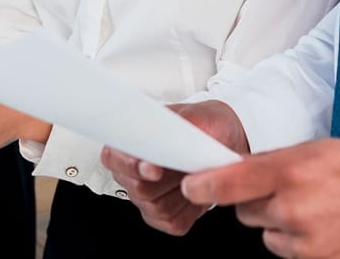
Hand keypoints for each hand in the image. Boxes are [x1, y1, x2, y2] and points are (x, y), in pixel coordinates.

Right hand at [100, 100, 248, 235]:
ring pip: (159, 208)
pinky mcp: (164, 217)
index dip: (131, 165)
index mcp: (130, 143)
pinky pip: (175, 222)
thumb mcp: (197, 117)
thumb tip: (167, 140)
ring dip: (184, 192)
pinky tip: (198, 191)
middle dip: (169, 179)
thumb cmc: (207, 125)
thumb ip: (177, 127)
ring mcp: (146, 198)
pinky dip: (193, 209)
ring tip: (195, 174)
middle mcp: (132, 173)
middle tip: (187, 164)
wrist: (226, 141)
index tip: (154, 168)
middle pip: (139, 189)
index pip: (113, 157)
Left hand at [180, 138, 339, 258]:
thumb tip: (239, 168)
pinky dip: (295, 241)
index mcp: (289, 173)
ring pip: (265, 233)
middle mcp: (292, 209)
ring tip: (311, 207)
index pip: (229, 183)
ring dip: (277, 223)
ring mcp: (304, 241)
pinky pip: (287, 251)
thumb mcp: (316, 149)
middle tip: (285, 189)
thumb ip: (274, 161)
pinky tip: (320, 226)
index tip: (191, 184)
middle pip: (245, 211)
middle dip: (256, 201)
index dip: (203, 184)